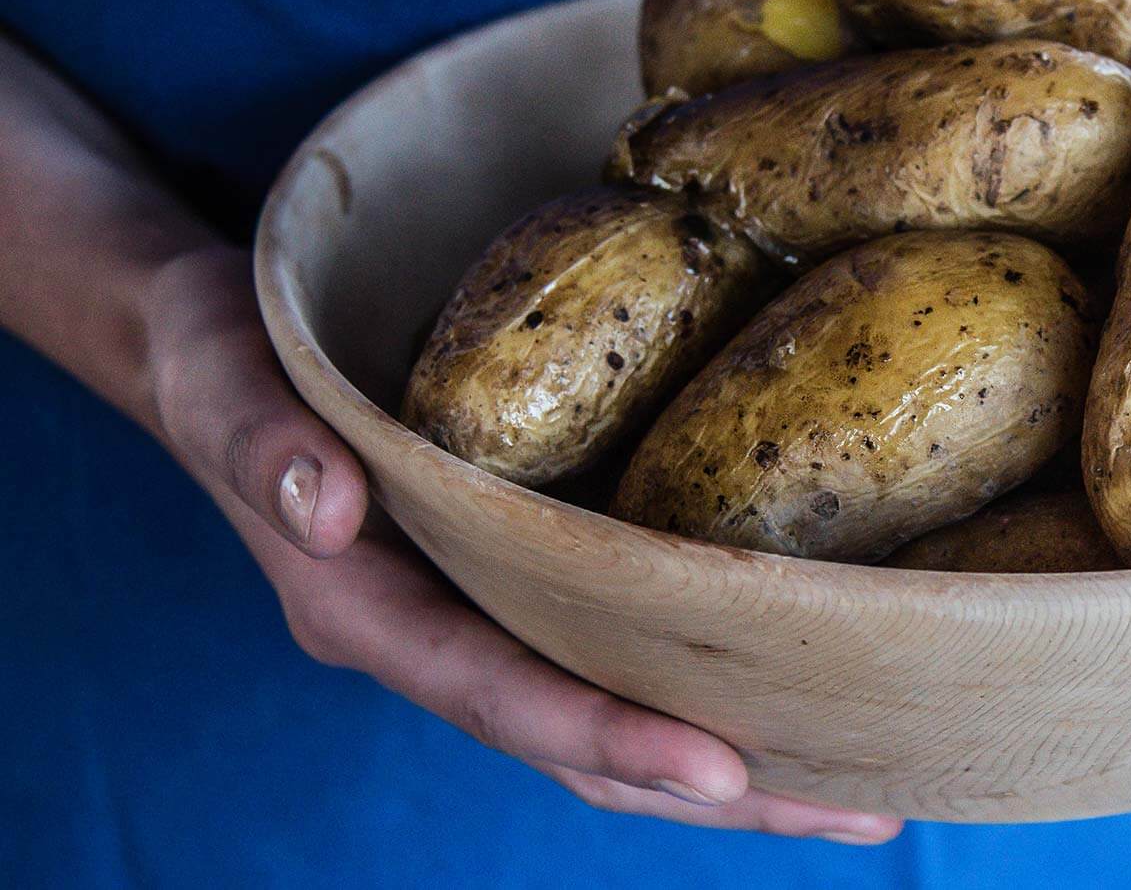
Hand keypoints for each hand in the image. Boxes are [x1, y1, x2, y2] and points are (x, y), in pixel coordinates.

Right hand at [142, 245, 901, 843]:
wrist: (225, 352)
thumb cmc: (226, 359)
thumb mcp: (223, 382)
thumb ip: (261, 447)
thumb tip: (325, 505)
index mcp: (370, 612)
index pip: (501, 697)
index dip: (606, 737)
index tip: (720, 769)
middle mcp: (440, 641)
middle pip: (584, 750)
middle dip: (715, 794)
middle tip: (859, 816)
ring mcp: (485, 624)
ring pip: (616, 724)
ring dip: (735, 774)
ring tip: (868, 797)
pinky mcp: (525, 588)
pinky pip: (621, 660)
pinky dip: (706, 693)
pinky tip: (805, 699)